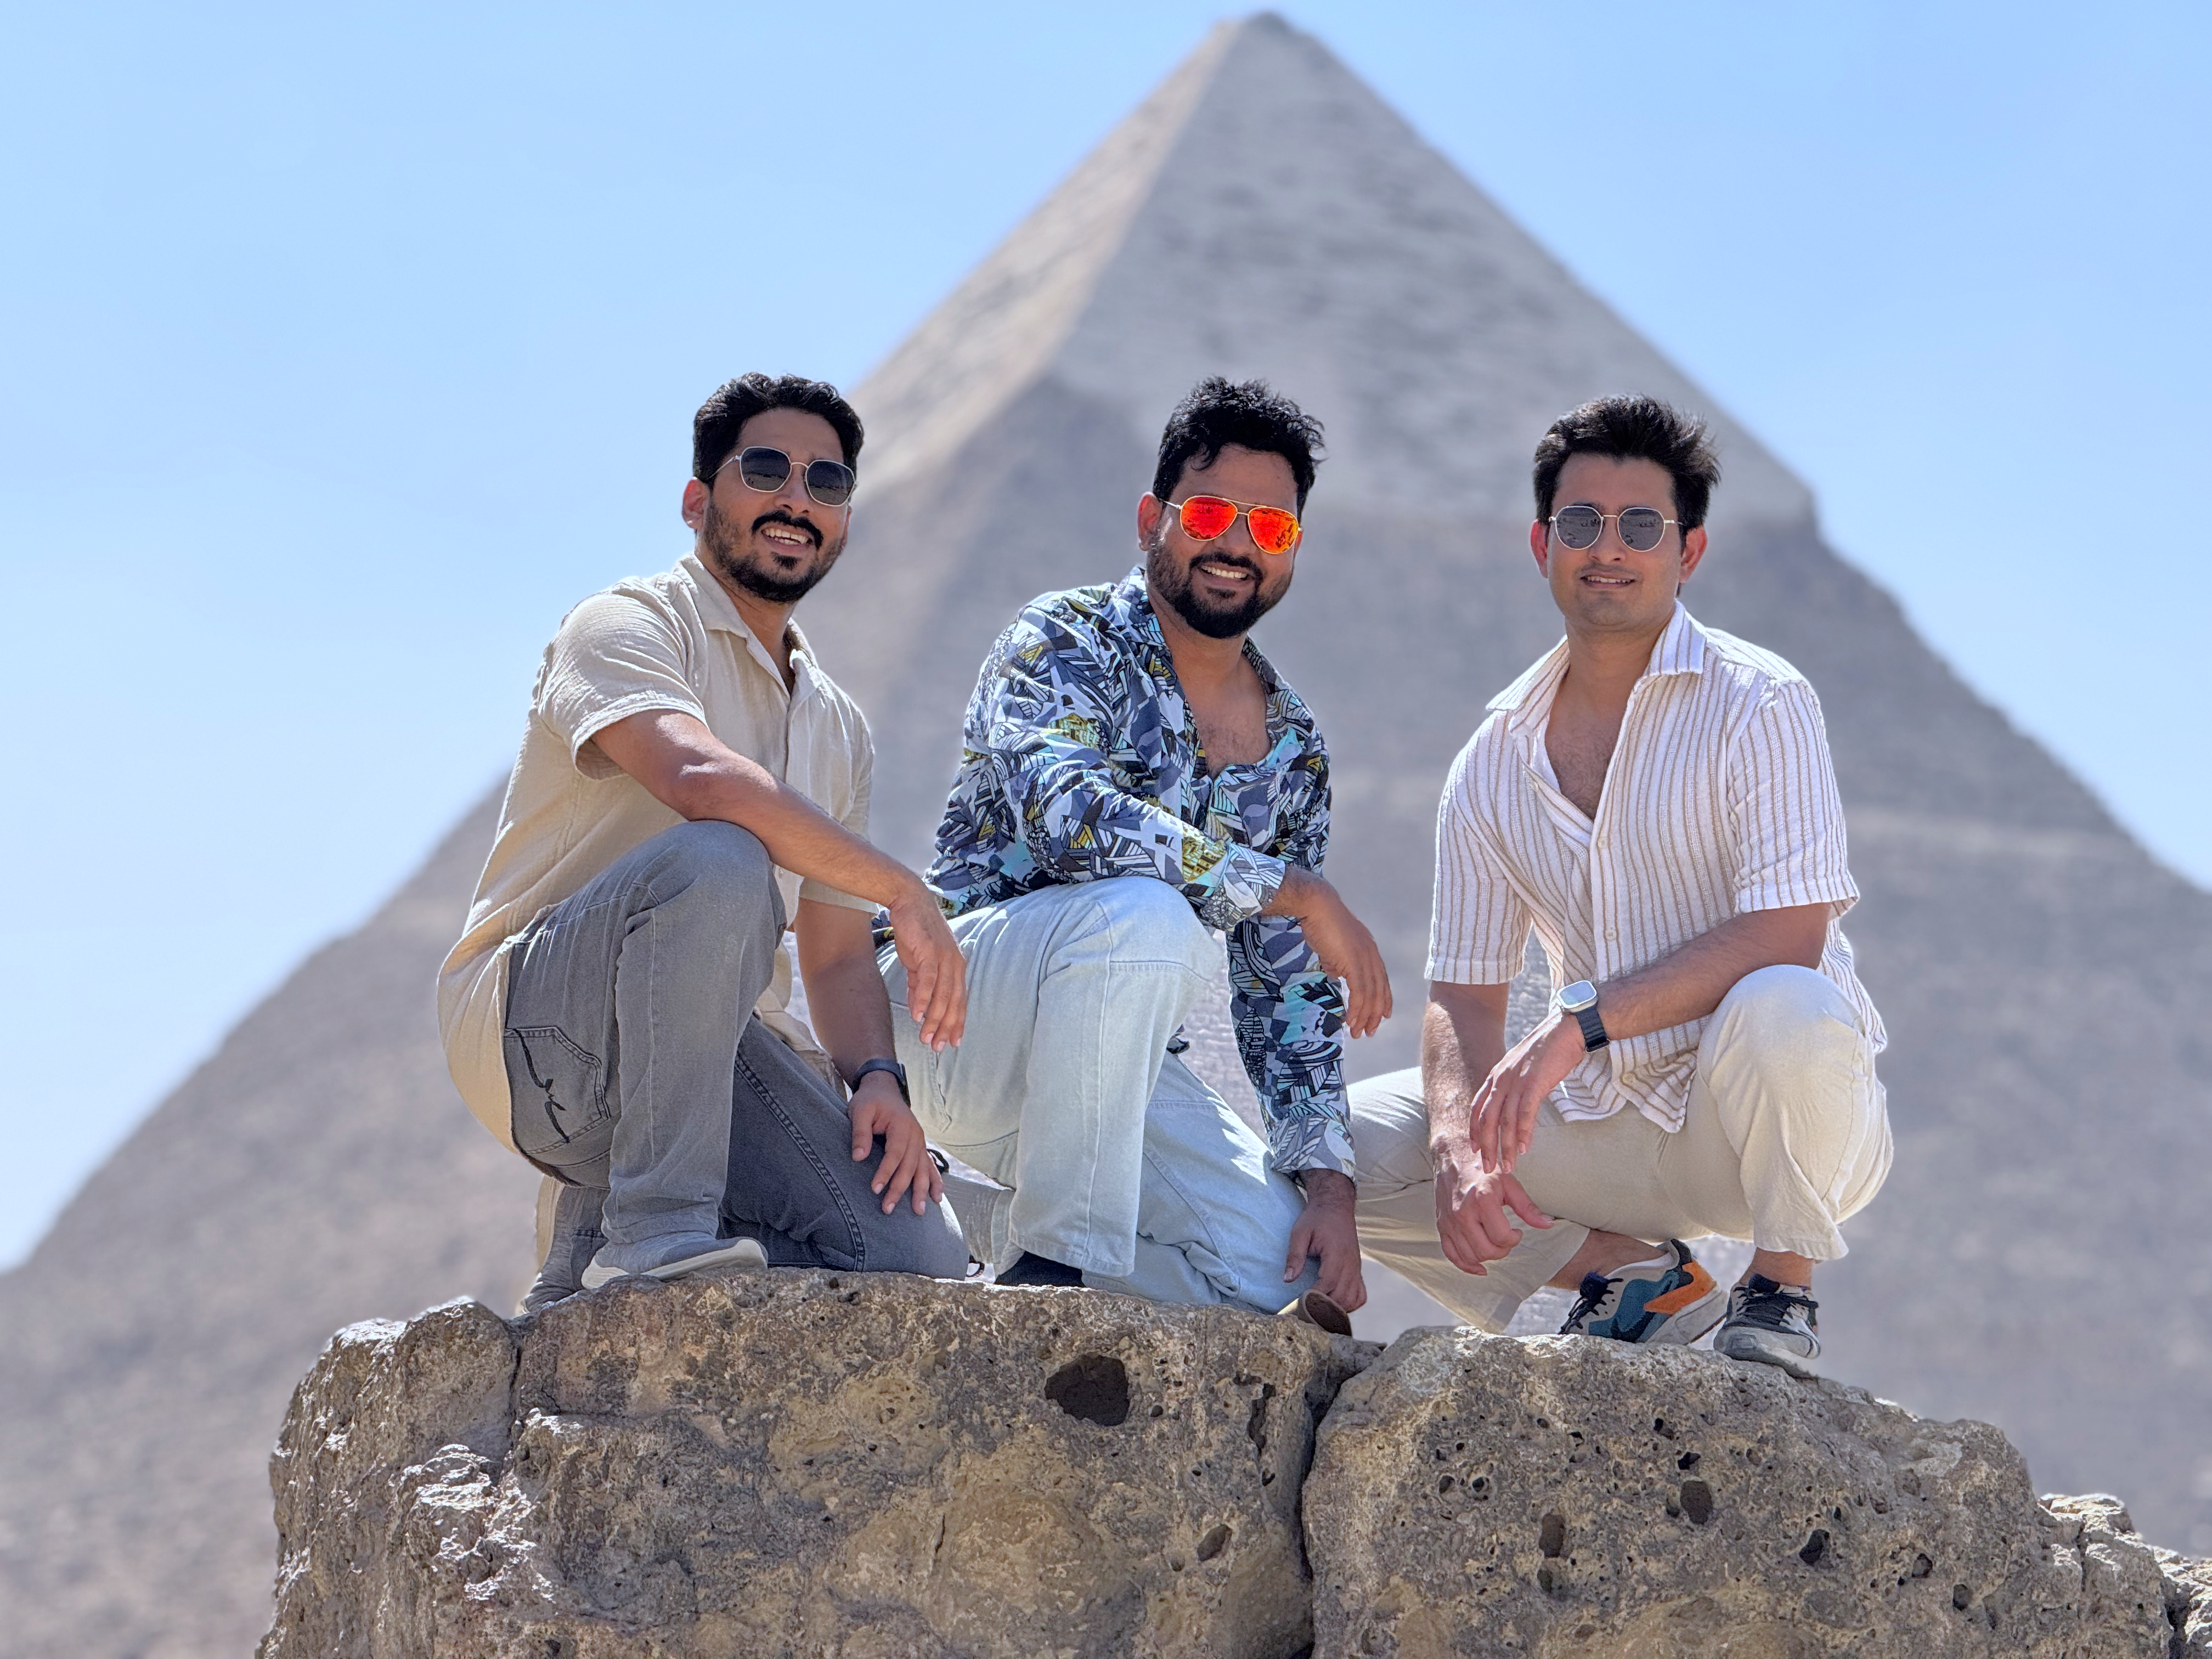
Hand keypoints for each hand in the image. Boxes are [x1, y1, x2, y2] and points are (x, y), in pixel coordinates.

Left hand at [849, 1072, 943, 1214]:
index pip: (895, 1153)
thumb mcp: (860, 1111)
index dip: (886, 1172)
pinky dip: (935, 1181)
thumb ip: (860, 1133)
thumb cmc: (870, 1101)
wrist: (883, 1089)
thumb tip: (858, 1157)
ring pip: (923, 1169)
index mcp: (902, 1125)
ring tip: (919, 1211)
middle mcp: (916, 1135)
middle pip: (910, 1166)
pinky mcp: (919, 1146)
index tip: (875, 1189)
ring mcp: (920, 1141)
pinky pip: (930, 1166)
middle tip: (887, 1209)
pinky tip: (937, 1197)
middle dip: (900, 1189)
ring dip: (921, 1190)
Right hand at [885, 881, 966, 1050]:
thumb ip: (920, 985)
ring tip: (926, 1038)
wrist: (909, 901)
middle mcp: (955, 964)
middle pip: (954, 1002)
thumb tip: (919, 1008)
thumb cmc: (916, 931)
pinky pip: (928, 981)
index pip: (959, 1001)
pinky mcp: (930, 952)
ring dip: (934, 1019)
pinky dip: (923, 1000)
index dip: (956, 1023)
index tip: (952, 1042)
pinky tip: (916, 1015)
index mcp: (956, 967)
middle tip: (938, 1048)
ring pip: (943, 996)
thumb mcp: (919, 963)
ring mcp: (945, 958)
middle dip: (946, 1027)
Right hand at [1280, 870, 1392, 1038]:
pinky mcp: (1354, 961)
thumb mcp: (1332, 948)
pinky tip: (1350, 1020)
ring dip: (1364, 1016)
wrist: (1316, 906)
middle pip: (1379, 991)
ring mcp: (1365, 958)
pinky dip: (1356, 1008)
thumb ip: (1336, 962)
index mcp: (1369, 950)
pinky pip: (1359, 991)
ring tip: (1357, 1032)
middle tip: (1369, 1032)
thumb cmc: (1320, 923)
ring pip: (1370, 995)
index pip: (1381, 980)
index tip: (1382, 1016)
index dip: (1383, 999)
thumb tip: (1335, 975)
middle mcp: (1372, 955)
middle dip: (1375, 1014)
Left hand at [1283, 1169, 1367, 1310]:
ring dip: (1337, 1309)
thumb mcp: (1300, 1232)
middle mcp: (1350, 1263)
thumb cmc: (1316, 1219)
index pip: (1328, 1282)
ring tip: (1319, 1309)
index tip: (1301, 1304)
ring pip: (1352, 1300)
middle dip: (1324, 1307)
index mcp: (1336, 1253)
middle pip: (1341, 1296)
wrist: (1335, 1206)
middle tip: (1306, 1311)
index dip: (1316, 1297)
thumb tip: (1287, 1280)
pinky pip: (1360, 1295)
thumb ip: (1294, 1256)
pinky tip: (1335, 1304)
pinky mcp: (1358, 1270)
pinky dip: (1350, 1304)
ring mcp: (1356, 1268)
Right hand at [1432, 1133, 1551, 1274]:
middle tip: (1507, 1238)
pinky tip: (1479, 1267)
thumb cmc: (1483, 1169)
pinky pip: (1452, 1254)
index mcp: (1483, 1200)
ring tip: (1494, 1243)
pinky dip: (1465, 1265)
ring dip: (1487, 1256)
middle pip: (1486, 1251)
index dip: (1515, 1239)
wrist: (1452, 1155)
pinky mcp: (1441, 1225)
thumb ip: (1527, 1208)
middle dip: (1503, 1249)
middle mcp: (1463, 1213)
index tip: (1517, 1231)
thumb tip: (1548, 1225)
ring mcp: (1449, 1221)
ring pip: (1470, 1256)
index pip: (1502, 1238)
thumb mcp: (1509, 1183)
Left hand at [1468, 1013, 1582, 1171]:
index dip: (1474, 1129)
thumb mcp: (1522, 1068)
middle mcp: (1501, 1079)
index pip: (1477, 1107)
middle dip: (1486, 1146)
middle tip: (1489, 1168)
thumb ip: (1514, 1086)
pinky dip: (1524, 1133)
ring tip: (1509, 1165)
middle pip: (1487, 1119)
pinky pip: (1525, 1114)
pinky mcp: (1534, 1083)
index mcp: (1496, 1075)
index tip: (1474, 1149)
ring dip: (1506, 1146)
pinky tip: (1525, 1148)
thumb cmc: (1547, 1051)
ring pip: (1505, 1121)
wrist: (1565, 1030)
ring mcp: (1516, 1081)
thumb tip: (1515, 1107)